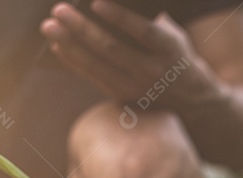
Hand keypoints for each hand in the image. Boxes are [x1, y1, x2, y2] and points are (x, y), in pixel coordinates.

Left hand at [40, 1, 210, 106]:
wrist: (193, 102)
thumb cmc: (179, 58)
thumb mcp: (176, 37)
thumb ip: (153, 22)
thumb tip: (120, 3)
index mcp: (168, 49)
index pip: (142, 31)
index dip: (118, 17)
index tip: (95, 2)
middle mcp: (152, 71)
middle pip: (111, 48)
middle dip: (81, 28)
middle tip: (59, 10)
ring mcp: (136, 87)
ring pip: (97, 65)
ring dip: (70, 45)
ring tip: (49, 27)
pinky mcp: (123, 97)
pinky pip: (94, 77)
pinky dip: (74, 61)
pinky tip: (58, 46)